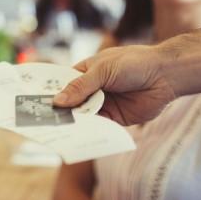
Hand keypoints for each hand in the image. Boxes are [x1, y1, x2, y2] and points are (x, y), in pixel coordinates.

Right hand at [53, 45, 176, 125]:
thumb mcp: (103, 71)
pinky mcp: (116, 118)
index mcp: (87, 72)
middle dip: (61, 111)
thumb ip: (80, 87)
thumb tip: (57, 101)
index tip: (35, 104)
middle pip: (72, 103)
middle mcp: (93, 89)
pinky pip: (100, 126)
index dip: (51, 93)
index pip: (64, 84)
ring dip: (76, 122)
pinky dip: (92, 130)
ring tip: (59, 131)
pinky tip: (82, 136)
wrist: (165, 74)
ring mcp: (104, 104)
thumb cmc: (133, 63)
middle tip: (44, 122)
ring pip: (85, 116)